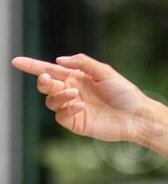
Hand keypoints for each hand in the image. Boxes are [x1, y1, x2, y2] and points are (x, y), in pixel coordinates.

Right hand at [12, 53, 156, 144]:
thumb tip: (58, 61)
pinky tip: (80, 105)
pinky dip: (66, 108)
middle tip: (46, 78)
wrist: (135, 115)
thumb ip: (83, 63)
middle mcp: (72, 91)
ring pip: (50, 100)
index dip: (33, 66)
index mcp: (78, 77)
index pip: (51, 70)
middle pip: (46, 85)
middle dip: (42, 81)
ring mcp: (72, 107)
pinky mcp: (75, 122)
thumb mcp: (105, 72)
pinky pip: (60, 115)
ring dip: (59, 95)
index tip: (16, 61)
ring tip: (76, 94)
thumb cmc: (124, 92)